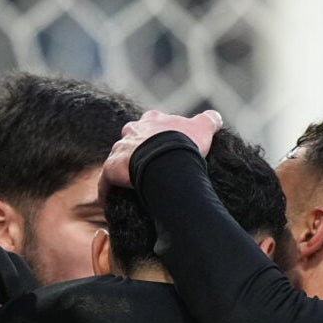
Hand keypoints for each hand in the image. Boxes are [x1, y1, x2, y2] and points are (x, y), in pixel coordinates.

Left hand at [101, 108, 222, 192]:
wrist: (167, 161)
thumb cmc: (184, 144)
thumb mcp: (203, 128)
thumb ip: (209, 121)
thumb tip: (215, 117)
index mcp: (152, 120)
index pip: (150, 123)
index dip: (156, 134)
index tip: (162, 146)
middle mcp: (132, 131)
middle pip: (131, 139)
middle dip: (136, 150)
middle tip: (146, 167)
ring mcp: (120, 149)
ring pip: (118, 159)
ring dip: (122, 171)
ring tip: (129, 187)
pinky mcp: (111, 169)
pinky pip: (106, 182)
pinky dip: (108, 192)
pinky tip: (110, 205)